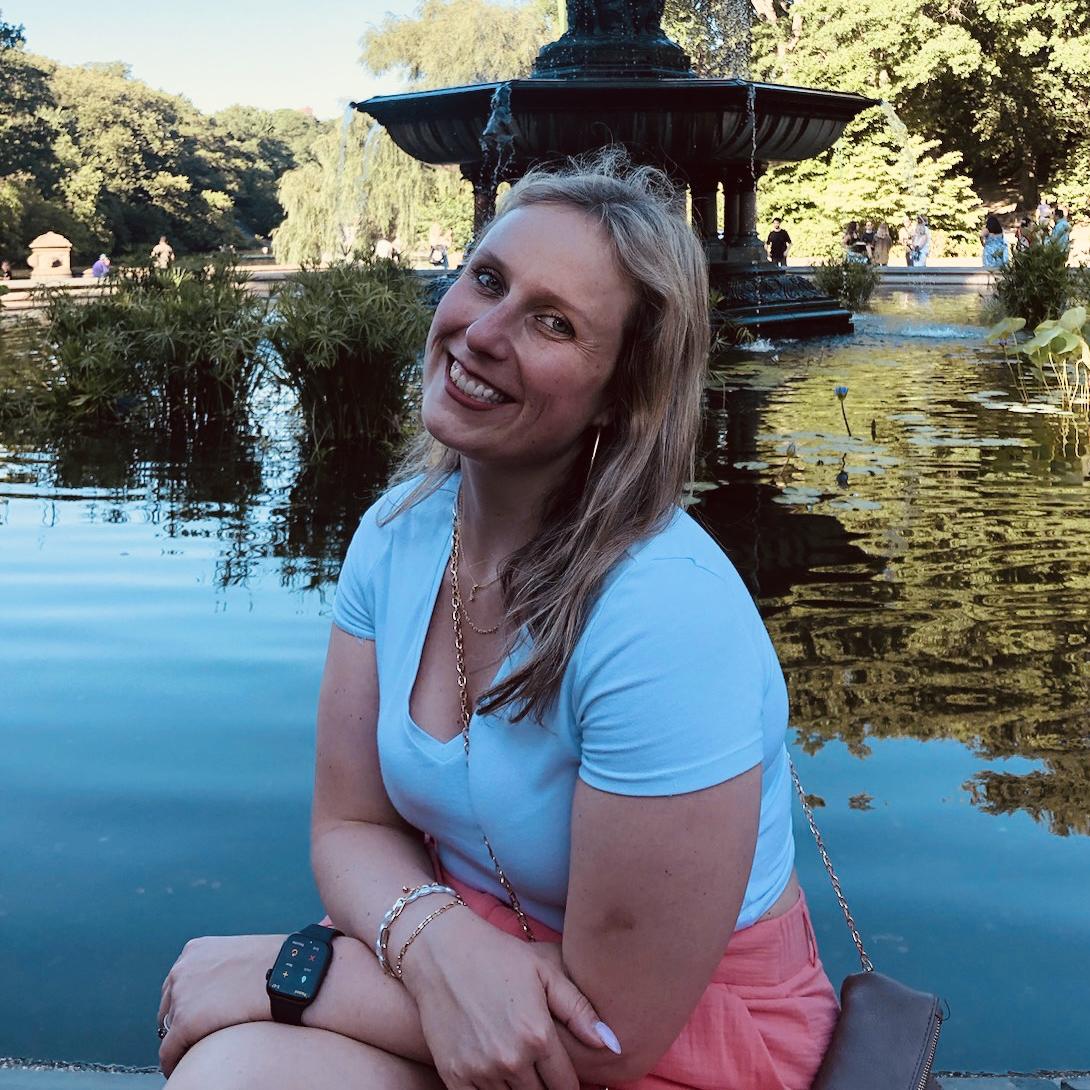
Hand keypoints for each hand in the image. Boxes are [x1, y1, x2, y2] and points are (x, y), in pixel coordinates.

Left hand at [158, 934, 281, 1076]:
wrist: (289, 974)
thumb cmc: (277, 964)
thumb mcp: (241, 954)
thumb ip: (221, 968)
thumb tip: (219, 990)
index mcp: (195, 950)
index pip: (177, 983)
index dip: (186, 1003)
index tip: (196, 1016)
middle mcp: (182, 969)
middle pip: (168, 1005)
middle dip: (180, 1021)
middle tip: (195, 1036)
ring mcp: (181, 995)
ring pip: (169, 1029)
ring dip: (181, 1040)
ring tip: (195, 1051)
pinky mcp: (185, 1022)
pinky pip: (169, 1051)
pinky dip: (174, 1060)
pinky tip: (185, 1065)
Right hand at [400, 909, 614, 1089]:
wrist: (441, 951)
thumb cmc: (497, 956)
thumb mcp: (544, 972)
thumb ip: (579, 1011)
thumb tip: (613, 1044)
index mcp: (537, 1035)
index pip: (566, 1085)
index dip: (570, 1085)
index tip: (566, 1077)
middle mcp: (511, 1059)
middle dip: (547, 1089)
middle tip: (544, 1073)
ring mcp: (480, 1070)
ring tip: (522, 1072)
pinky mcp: (453, 1076)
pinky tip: (498, 1079)